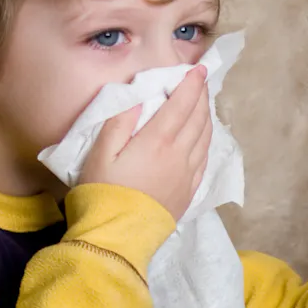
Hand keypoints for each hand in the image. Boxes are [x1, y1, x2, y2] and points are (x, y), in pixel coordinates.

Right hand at [78, 66, 211, 220]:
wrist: (119, 237)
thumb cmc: (104, 193)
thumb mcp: (101, 154)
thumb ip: (119, 123)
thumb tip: (137, 98)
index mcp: (158, 141)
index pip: (181, 105)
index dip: (191, 85)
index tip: (198, 69)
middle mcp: (179, 155)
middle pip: (198, 118)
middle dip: (201, 96)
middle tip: (202, 81)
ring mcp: (187, 174)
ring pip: (205, 137)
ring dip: (207, 116)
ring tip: (204, 103)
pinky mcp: (189, 190)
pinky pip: (204, 157)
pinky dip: (206, 139)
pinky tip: (203, 136)